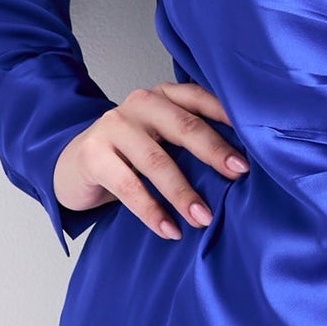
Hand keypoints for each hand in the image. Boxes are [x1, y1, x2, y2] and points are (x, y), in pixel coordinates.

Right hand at [52, 80, 249, 240]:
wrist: (73, 165)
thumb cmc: (130, 154)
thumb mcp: (162, 138)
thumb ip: (191, 141)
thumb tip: (242, 169)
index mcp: (164, 95)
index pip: (201, 99)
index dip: (229, 119)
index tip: (253, 145)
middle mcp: (140, 103)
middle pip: (184, 126)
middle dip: (214, 152)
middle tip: (238, 175)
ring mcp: (113, 126)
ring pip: (157, 161)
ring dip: (183, 193)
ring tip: (203, 218)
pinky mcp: (93, 154)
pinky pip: (128, 186)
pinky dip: (152, 211)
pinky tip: (169, 229)